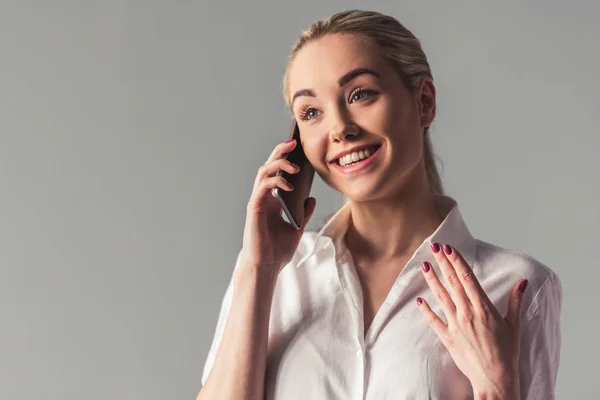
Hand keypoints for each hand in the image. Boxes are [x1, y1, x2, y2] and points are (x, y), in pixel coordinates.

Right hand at [240, 138, 316, 275]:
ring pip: (263, 172)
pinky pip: (263, 187)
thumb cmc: (278, 251)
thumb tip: (310, 198)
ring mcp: (257, 201)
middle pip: (269, 166)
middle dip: (280, 151)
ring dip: (278, 164)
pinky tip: (289, 185)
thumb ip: (303, 213)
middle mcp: (263, 197)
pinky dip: (275, 182)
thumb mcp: (297, 228)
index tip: (297, 147)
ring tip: (294, 165)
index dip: (285, 158)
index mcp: (272, 200)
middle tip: (293, 142)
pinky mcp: (254, 208)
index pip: (277, 172)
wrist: (267, 267)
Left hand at [416, 242, 527, 399]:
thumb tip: (523, 282)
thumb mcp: (514, 325)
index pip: (467, 278)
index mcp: (484, 308)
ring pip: (441, 297)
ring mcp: (455, 325)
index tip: (448, 248)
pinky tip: (419, 299)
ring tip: (424, 266)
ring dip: (432, 280)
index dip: (457, 261)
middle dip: (442, 263)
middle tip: (434, 247)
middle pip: (452, 282)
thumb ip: (516, 302)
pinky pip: (433, 321)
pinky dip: (425, 310)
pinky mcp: (447, 337)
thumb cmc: (507, 353)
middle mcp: (467, 313)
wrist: (495, 378)